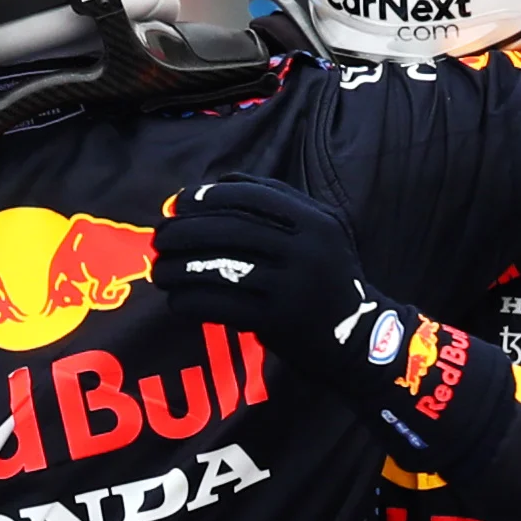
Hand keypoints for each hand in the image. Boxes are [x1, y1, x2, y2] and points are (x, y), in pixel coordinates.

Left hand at [152, 174, 512, 473]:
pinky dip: (191, 301)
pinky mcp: (279, 321)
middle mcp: (306, 248)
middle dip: (184, 231)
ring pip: (220, 268)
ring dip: (180, 268)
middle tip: (158, 238)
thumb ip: (277, 201)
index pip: (249, 196)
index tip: (178, 203)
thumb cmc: (328, 277)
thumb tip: (218, 181)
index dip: (207, 196)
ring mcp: (293, 285)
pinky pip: (221, 305)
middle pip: (228, 230)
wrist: (362, 340)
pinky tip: (177, 300)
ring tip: (159, 271)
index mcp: (314, 219)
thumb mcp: (321, 229)